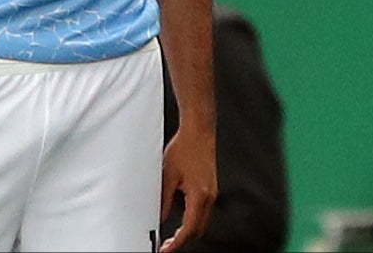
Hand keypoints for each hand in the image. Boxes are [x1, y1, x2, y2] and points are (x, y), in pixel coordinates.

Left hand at [159, 124, 217, 252]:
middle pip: (198, 230)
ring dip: (188, 231)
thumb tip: (160, 217)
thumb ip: (164, 200)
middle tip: (167, 245)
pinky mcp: (211, 187)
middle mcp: (209, 196)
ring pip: (202, 222)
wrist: (199, 131)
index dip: (176, 243)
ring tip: (172, 235)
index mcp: (199, 195)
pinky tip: (182, 219)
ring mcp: (212, 192)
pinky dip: (193, 220)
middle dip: (183, 241)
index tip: (166, 249)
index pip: (189, 229)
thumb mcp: (168, 175)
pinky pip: (204, 211)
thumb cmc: (186, 147)